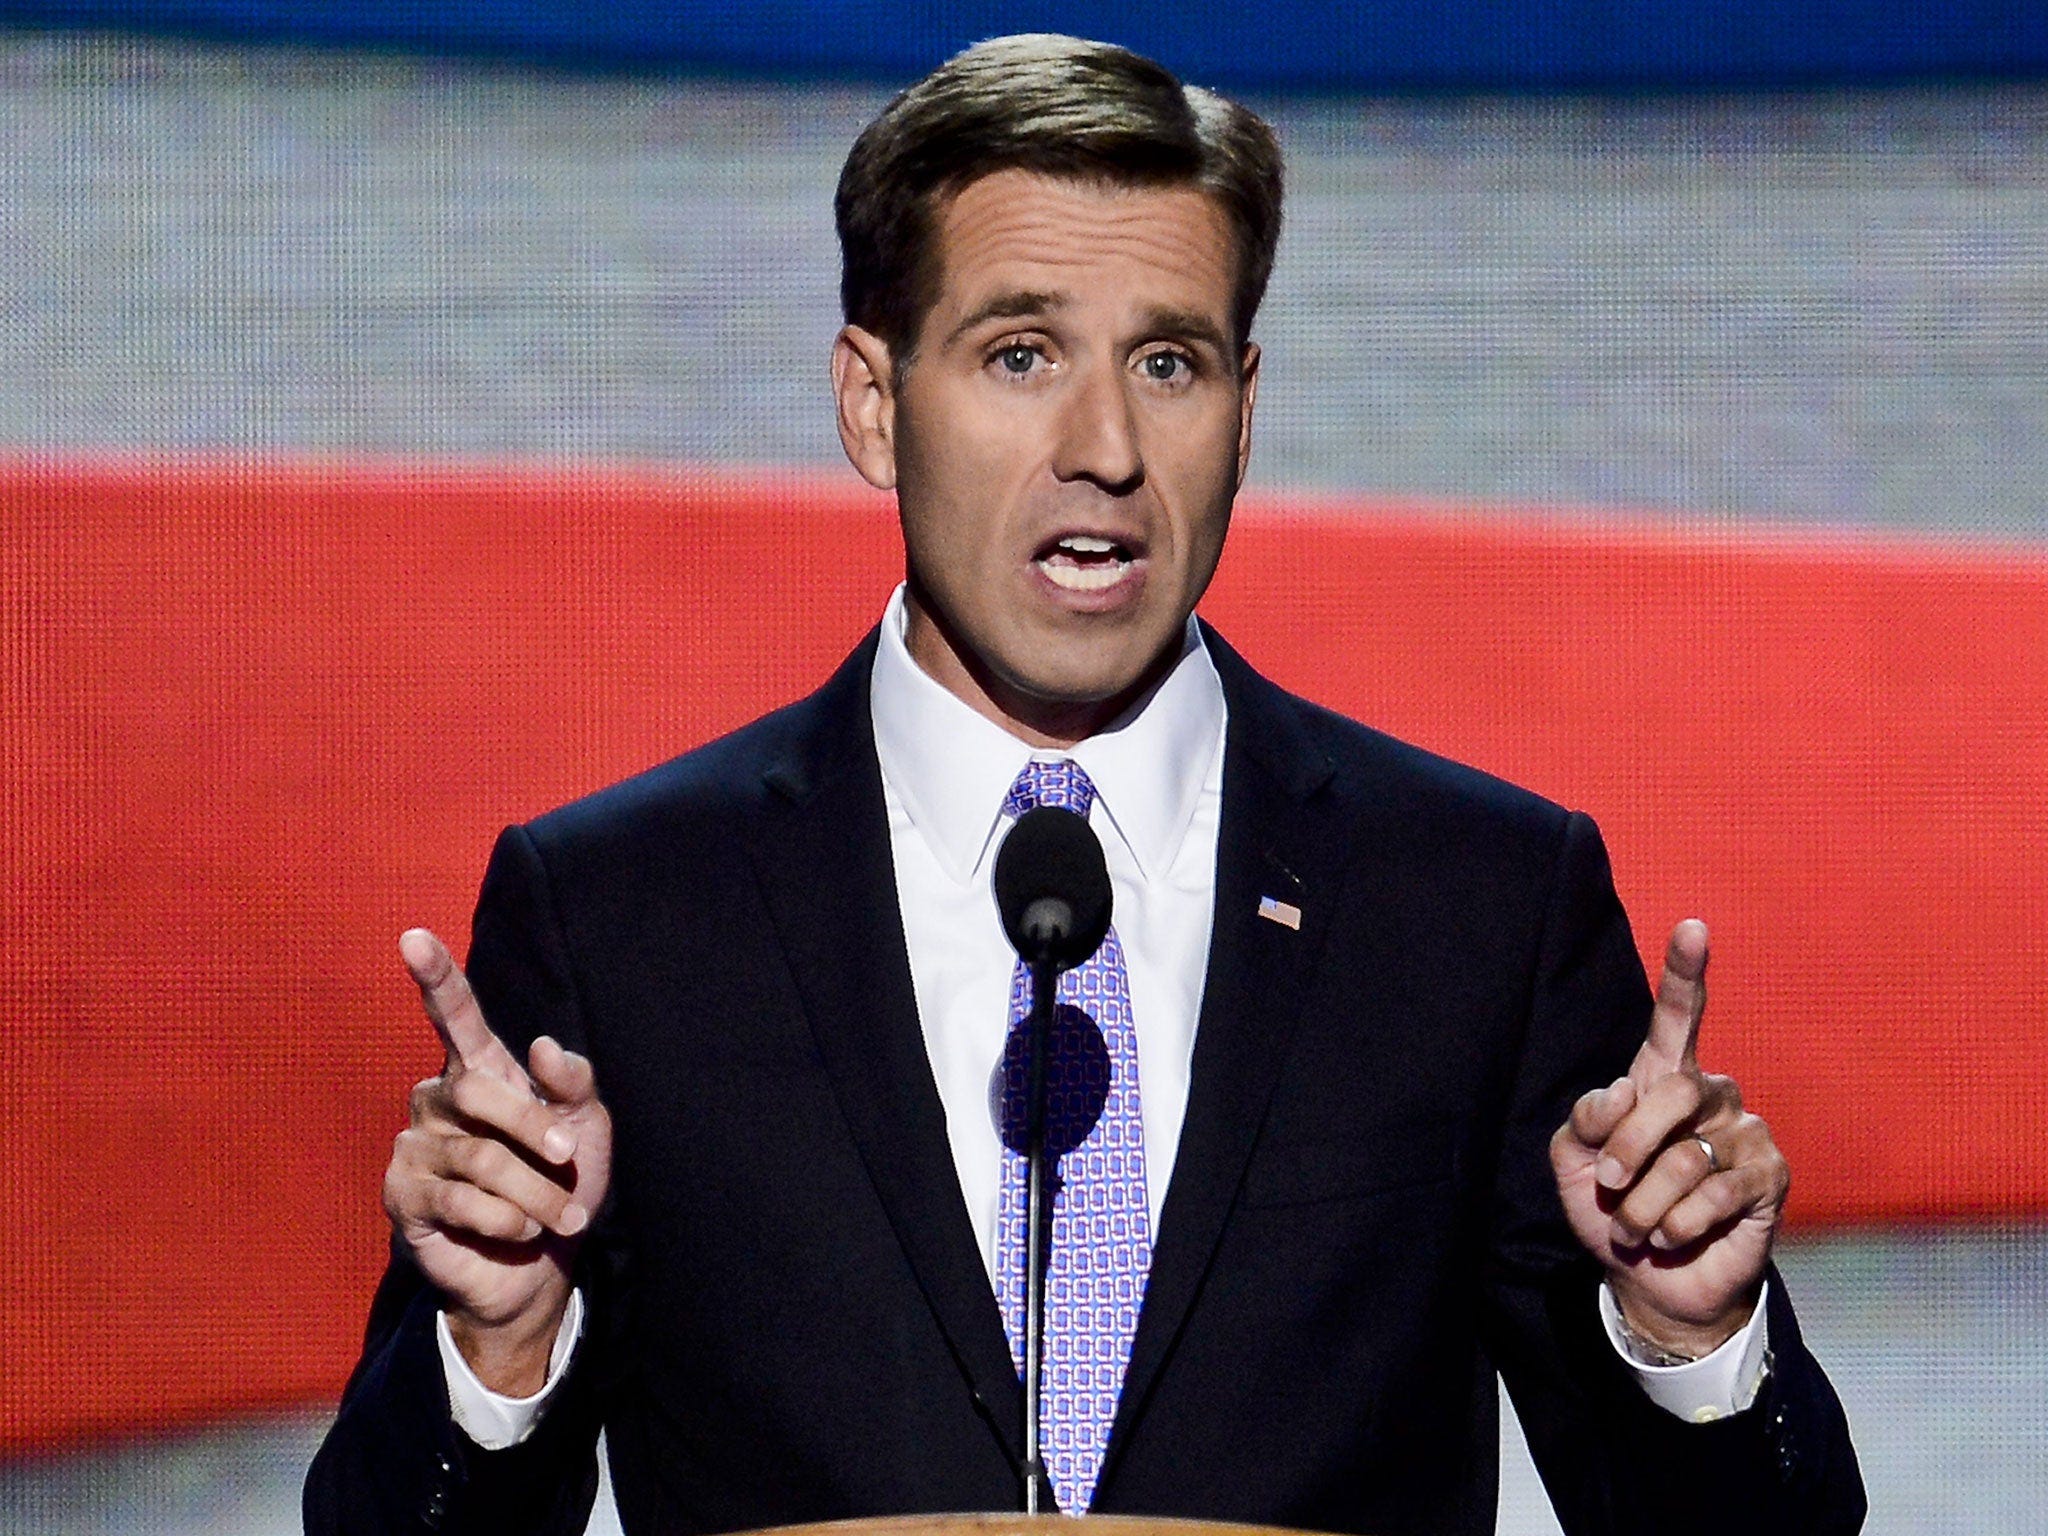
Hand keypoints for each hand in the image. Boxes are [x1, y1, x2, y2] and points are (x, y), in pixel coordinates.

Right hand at [381, 928, 612, 1392]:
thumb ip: (573, 1084)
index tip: (413, 935)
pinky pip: (460, 1200)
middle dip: (534, 1130)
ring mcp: (414, 1148)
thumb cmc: (561, 1185)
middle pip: (476, 1090)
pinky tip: (519, 1231)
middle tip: (571, 1163)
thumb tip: (545, 1046)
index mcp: (481, 1072)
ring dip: (535, 1193)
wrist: (539, 1267)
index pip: (454, 1015)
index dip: (435, 976)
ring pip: (478, 1156)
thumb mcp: (587, 1129)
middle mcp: (438, 1100)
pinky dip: (507, 1219)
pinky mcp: (403, 1198)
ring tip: (560, 1219)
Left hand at [1549, 920, 1787, 1357]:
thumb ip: (1584, 1122)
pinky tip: (1673, 1234)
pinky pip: (1718, 1192)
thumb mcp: (1575, 1164)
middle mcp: (1710, 1094)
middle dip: (1626, 1147)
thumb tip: (1621, 1093)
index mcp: (1662, 1078)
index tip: (1692, 924)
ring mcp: (1745, 1131)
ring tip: (1640, 1224)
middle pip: (1670, 1092)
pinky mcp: (1770, 1177)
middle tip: (1610, 1186)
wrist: (1649, 1279)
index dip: (1685, 971)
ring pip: (1687, 1155)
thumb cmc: (1612, 1210)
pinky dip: (1679, 1223)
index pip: (1678, 1017)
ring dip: (1646, 1202)